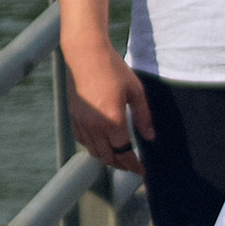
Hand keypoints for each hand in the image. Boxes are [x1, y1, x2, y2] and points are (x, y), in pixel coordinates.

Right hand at [62, 32, 155, 167]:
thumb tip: (151, 137)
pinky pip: (82, 140)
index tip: (142, 171)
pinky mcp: (73, 116)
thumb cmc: (114, 69)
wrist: (86, 54)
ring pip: (93, 151)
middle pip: (108, 157)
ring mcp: (82, 121)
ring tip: (118, 158)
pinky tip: (101, 144)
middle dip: (121, 165)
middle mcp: (95, 125)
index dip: (134, 165)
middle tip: (132, 166)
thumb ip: (144, 117)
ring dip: (106, 158)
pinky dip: (92, 147)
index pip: (124, 153)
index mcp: (113, 120)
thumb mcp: (136, 91)